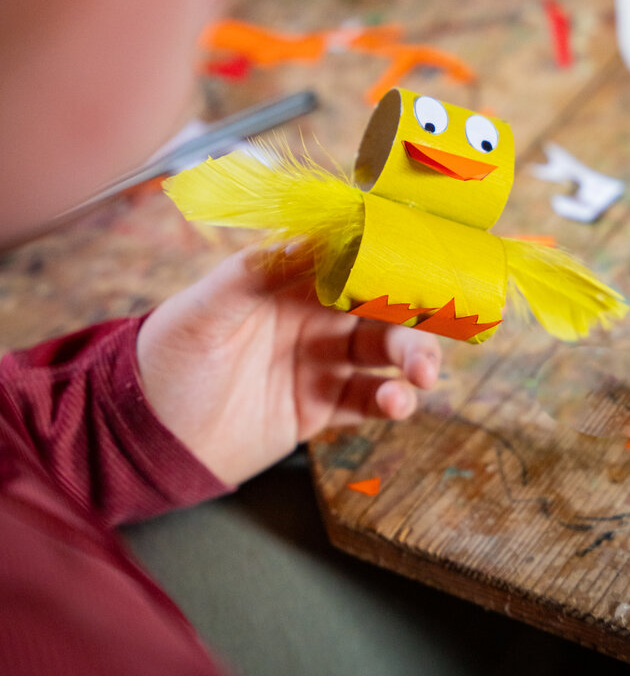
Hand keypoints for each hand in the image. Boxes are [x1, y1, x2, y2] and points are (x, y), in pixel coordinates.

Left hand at [136, 247, 440, 485]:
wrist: (146, 436)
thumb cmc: (166, 358)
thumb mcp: (207, 308)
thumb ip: (259, 272)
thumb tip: (316, 238)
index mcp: (288, 279)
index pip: (349, 255)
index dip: (390, 252)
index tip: (427, 252)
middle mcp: (311, 315)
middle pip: (379, 304)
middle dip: (413, 311)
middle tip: (437, 324)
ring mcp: (318, 362)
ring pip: (382, 352)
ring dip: (411, 357)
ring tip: (421, 375)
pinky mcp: (319, 408)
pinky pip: (366, 400)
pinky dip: (390, 401)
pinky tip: (397, 403)